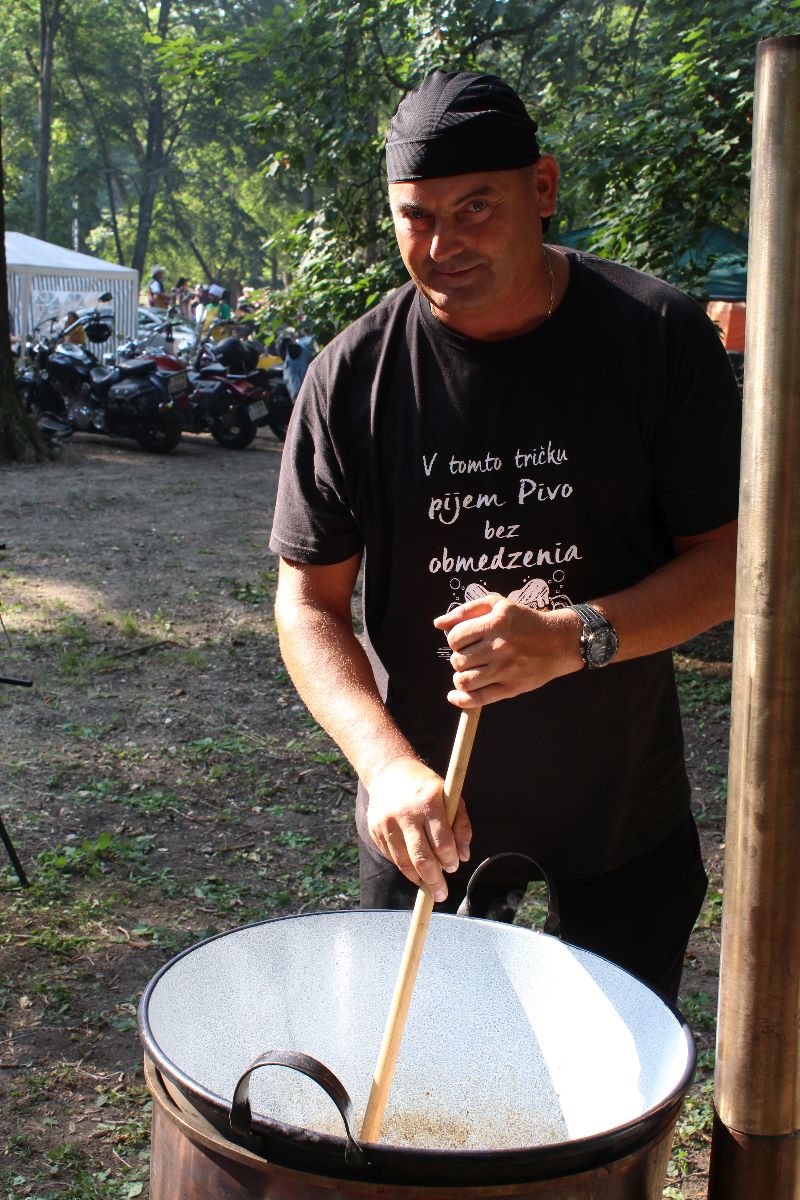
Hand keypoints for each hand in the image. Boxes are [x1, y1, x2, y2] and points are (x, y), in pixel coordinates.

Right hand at [366, 755, 471, 901]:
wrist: (389, 772)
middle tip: (442, 894)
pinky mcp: (375, 830)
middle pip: (422, 858)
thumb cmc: (427, 789)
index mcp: (429, 802)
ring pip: (404, 863)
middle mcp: (406, 813)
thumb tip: (464, 856)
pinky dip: (405, 868)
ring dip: (418, 879)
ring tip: (428, 886)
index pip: (442, 842)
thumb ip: (461, 826)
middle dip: (434, 881)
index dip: (450, 860)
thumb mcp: (451, 798)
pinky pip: (392, 858)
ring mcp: (387, 823)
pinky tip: (414, 870)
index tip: (454, 867)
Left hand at [434, 594, 581, 707]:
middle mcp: (500, 647)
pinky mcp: (512, 687)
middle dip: (459, 658)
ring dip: (460, 677)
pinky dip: (461, 700)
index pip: (455, 637)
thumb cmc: (524, 621)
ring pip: (464, 681)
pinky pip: (478, 699)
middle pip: (458, 660)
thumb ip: (465, 611)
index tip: (465, 641)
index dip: (455, 640)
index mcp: (495, 623)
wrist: (559, 641)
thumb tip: (438, 623)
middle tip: (471, 655)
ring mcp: (506, 669)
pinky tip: (455, 696)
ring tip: (469, 671)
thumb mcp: (497, 604)